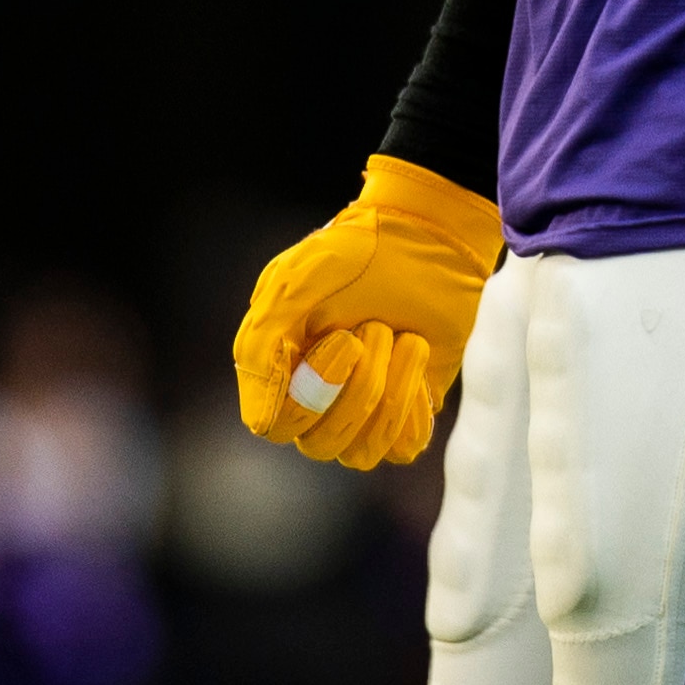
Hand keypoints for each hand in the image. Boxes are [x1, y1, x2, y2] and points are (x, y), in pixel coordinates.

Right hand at [229, 154, 506, 468]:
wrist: (426, 232)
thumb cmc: (354, 251)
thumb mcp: (292, 282)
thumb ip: (261, 345)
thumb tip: (258, 421)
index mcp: (281, 369)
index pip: (276, 426)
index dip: (309, 398)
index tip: (343, 339)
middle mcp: (319, 398)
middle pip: (321, 444)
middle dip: (357, 389)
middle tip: (375, 327)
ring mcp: (365, 407)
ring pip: (361, 452)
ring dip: (387, 393)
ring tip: (400, 336)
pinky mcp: (409, 407)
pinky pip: (404, 448)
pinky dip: (412, 405)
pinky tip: (417, 356)